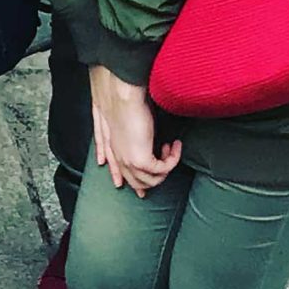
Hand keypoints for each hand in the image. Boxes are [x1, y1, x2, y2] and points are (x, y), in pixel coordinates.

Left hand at [91, 66, 181, 192]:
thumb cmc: (130, 102)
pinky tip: (174, 145)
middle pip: (137, 183)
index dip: (133, 184)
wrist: (125, 95)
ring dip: (166, 167)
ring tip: (170, 148)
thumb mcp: (133, 123)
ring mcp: (129, 160)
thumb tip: (150, 141)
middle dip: (156, 180)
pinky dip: (172, 160)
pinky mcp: (140, 160)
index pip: (121, 173)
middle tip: (169, 162)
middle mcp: (119, 157)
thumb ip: (138, 136)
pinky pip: (163, 170)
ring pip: (151, 181)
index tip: (142, 193)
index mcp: (114, 148)